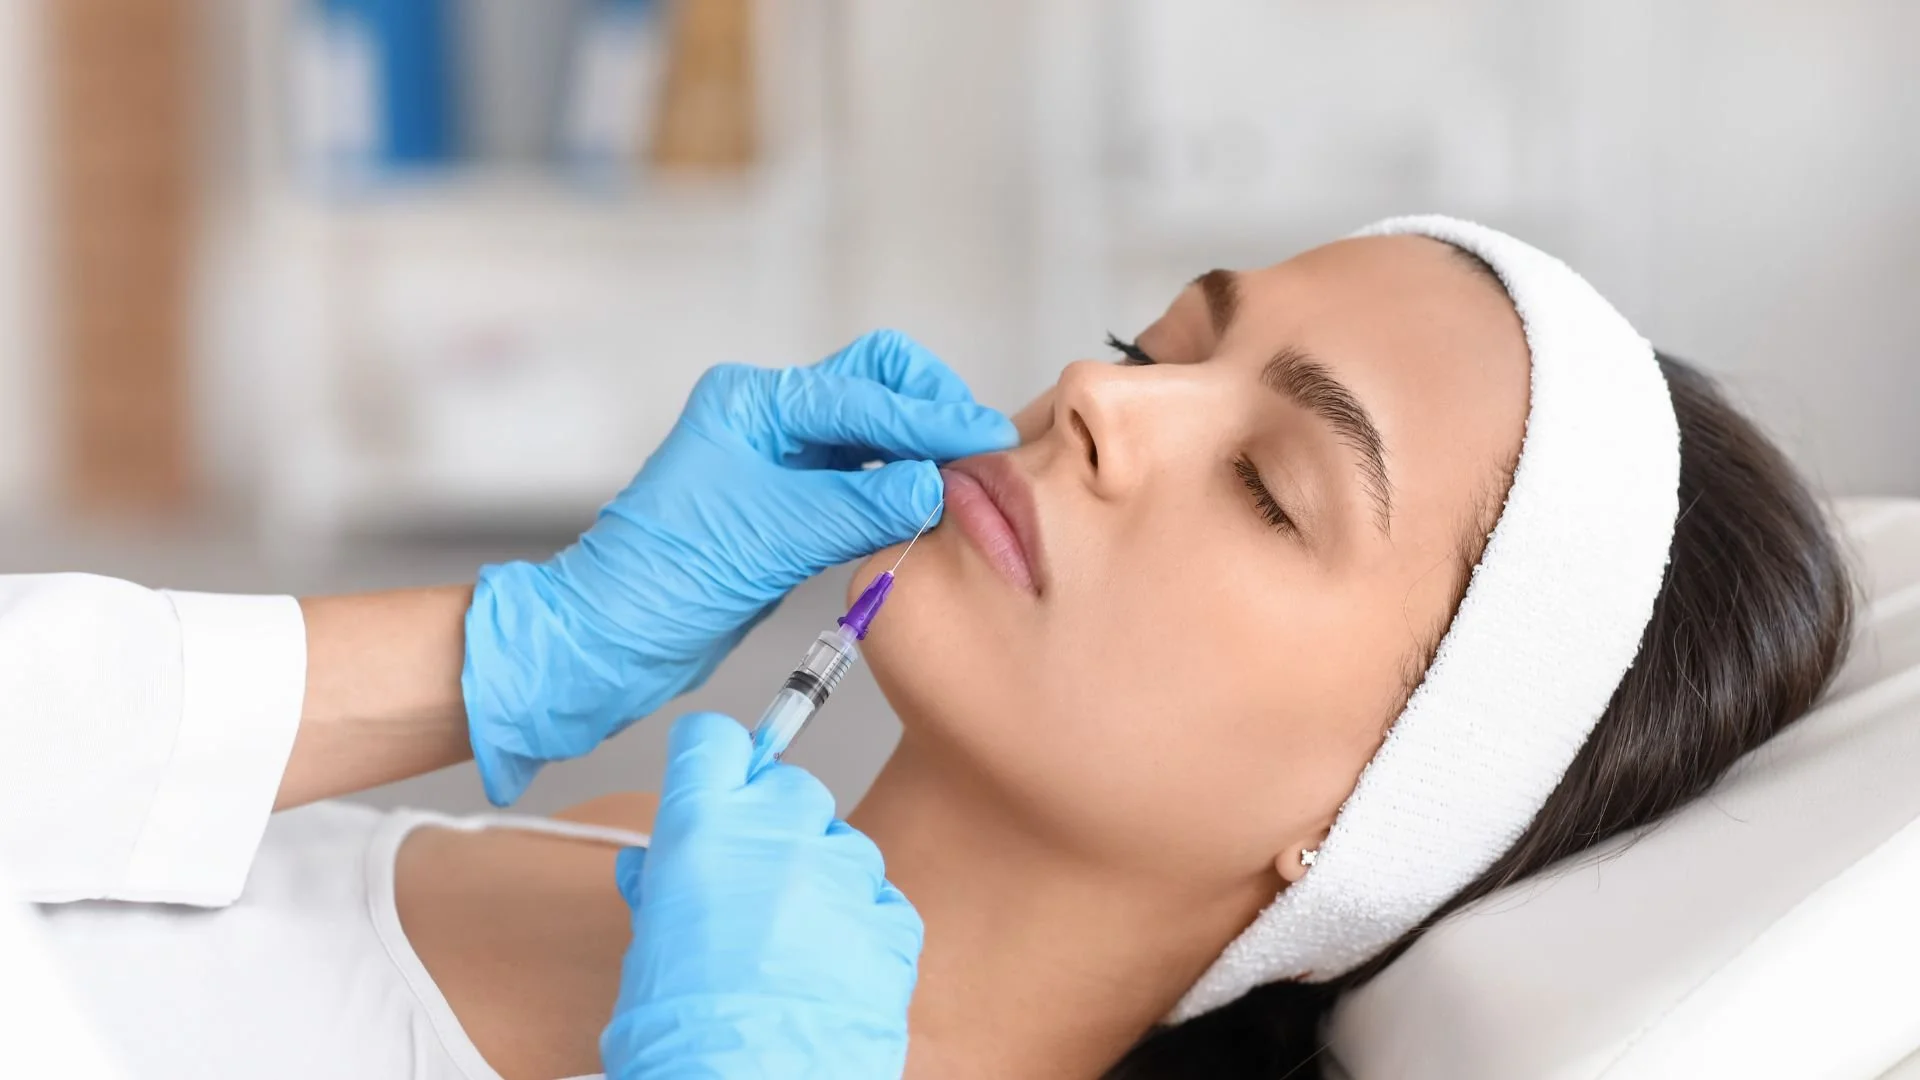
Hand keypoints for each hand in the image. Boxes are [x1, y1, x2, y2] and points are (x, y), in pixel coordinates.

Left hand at [462, 330, 1013, 803]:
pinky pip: (864, 482)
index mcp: (750, 403)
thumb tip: (935, 484)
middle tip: (981, 450)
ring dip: (919, 452)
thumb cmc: (661, 582)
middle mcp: (768, 420)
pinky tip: (928, 509)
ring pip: (874, 434)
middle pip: (873, 385)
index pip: (862, 393)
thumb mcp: (770, 537)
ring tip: (966, 483)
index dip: (931, 418)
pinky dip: (899, 490)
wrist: (612, 641)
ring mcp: (781, 462)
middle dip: (929, 409)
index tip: (988, 438)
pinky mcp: (792, 508)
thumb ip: (859, 506)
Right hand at [601, 712, 922, 1078]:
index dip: (713, 760)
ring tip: (792, 945)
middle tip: (752, 883)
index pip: (714, 742)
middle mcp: (780, 832)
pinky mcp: (892, 919)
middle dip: (773, 824)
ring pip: (841, 844)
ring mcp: (844, 872)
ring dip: (821, 878)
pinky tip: (831, 968)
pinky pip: (881, 899)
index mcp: (704, 829)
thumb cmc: (684, 1037)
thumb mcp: (646, 953)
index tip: (715, 777)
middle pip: (788, 787)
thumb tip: (655, 867)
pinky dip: (861, 924)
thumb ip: (660, 892)